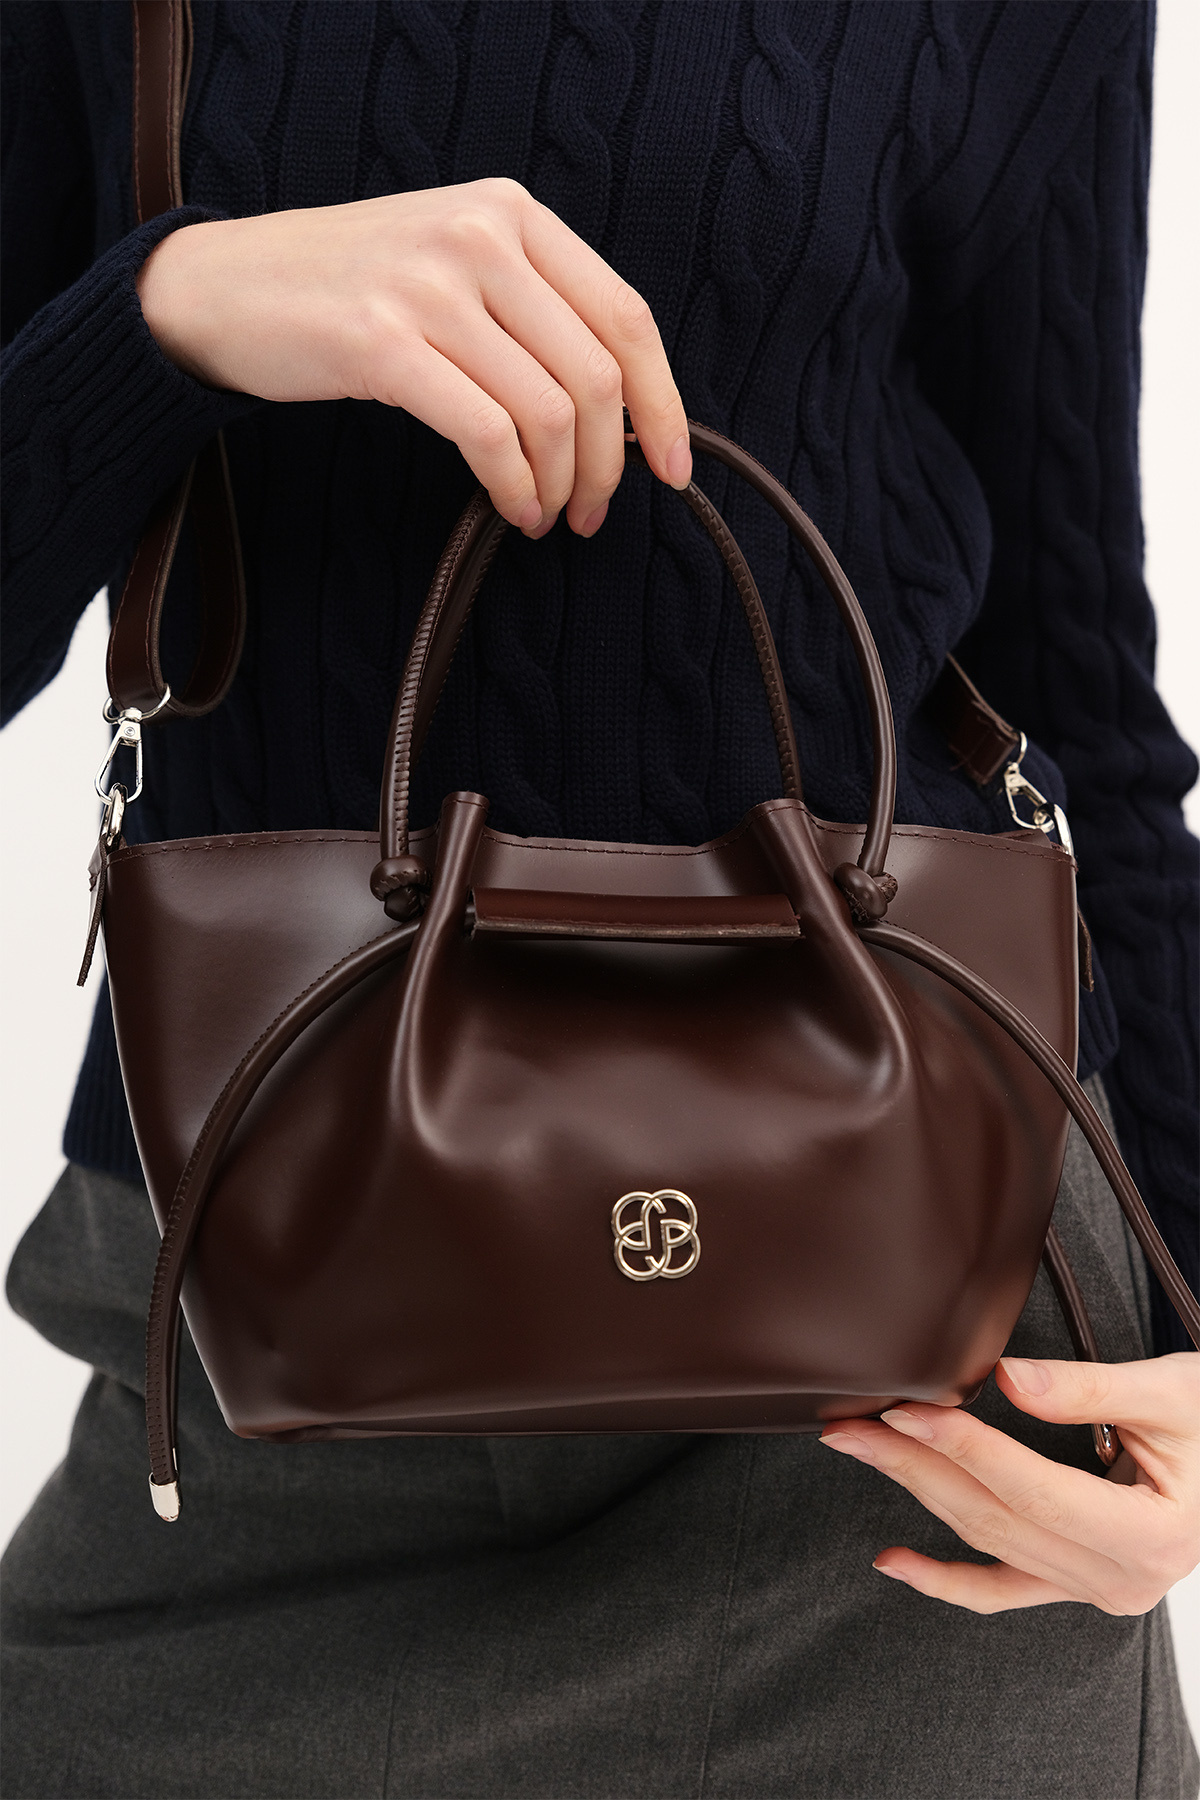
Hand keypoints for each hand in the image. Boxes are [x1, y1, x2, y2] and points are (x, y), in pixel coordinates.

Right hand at [136, 178, 690, 536]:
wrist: (224, 287)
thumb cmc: (347, 291)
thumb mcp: (451, 262)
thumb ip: (530, 308)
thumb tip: (618, 412)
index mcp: (511, 212)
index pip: (625, 316)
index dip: (662, 404)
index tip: (674, 468)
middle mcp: (479, 236)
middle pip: (596, 374)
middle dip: (609, 464)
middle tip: (594, 511)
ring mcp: (431, 287)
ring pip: (548, 411)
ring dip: (560, 484)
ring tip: (546, 515)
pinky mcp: (383, 343)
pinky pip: (487, 434)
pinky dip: (513, 487)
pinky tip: (511, 508)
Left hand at [821, 1353, 1199, 1612]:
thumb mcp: (1171, 1393)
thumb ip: (1087, 1387)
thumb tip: (1005, 1378)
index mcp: (1152, 1534)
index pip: (1032, 1487)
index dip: (964, 1446)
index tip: (908, 1407)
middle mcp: (1122, 1577)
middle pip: (996, 1516)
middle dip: (916, 1465)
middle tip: (853, 1423)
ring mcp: (1098, 1590)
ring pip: (988, 1542)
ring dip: (917, 1495)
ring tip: (860, 1449)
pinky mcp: (1078, 1585)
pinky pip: (1002, 1590)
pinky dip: (944, 1579)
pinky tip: (891, 1559)